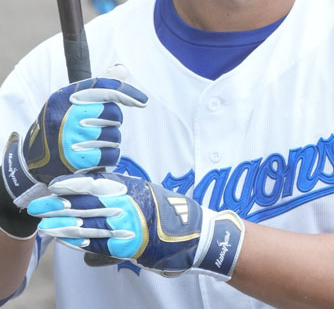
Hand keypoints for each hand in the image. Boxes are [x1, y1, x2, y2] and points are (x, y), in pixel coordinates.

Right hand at [2, 66, 147, 211]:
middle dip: (113, 122)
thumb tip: (122, 70)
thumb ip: (97, 87)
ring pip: (115, 136)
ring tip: (93, 143)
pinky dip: (109, 157)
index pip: (103, 87)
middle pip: (114, 114)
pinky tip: (96, 157)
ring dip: (110, 141)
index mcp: (64, 97)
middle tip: (99, 127)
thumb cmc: (59, 126)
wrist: (32, 160)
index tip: (143, 101)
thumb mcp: (70, 102)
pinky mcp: (76, 161)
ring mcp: (70, 138)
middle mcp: (66, 115)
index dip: (127, 93)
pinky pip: (111, 155)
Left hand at [28, 172, 244, 279]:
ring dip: (66, 224)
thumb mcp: (149, 197)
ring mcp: (132, 224)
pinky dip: (82, 242)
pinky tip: (67, 241)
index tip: (55, 185)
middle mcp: (132, 204)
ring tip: (46, 225)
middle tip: (40, 205)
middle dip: (62, 204)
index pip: (99, 183)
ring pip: (91, 223)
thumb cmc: (174, 216)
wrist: (199, 234)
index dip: (75, 184)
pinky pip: (102, 244)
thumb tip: (106, 194)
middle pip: (90, 202)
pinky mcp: (133, 245)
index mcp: (136, 189)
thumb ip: (127, 196)